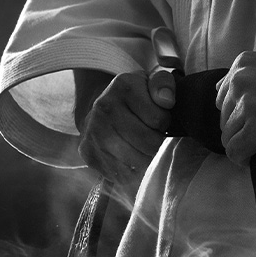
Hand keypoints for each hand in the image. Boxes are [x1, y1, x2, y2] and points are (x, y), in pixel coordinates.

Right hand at [77, 69, 175, 185]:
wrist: (104, 108)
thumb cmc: (137, 96)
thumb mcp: (153, 81)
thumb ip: (164, 84)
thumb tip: (167, 101)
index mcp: (123, 87)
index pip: (158, 119)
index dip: (165, 122)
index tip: (158, 119)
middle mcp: (104, 108)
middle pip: (148, 143)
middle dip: (157, 143)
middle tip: (153, 135)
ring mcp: (93, 132)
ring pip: (137, 161)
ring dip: (147, 158)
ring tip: (143, 146)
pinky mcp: (89, 154)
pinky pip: (121, 174)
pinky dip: (132, 171)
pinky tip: (132, 157)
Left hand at [215, 49, 255, 164]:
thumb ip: (250, 77)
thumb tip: (225, 92)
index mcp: (242, 65)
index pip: (223, 97)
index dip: (238, 115)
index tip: (253, 123)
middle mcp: (239, 81)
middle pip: (224, 118)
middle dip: (240, 130)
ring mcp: (246, 105)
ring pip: (228, 137)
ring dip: (243, 146)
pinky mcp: (255, 128)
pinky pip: (235, 151)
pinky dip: (242, 159)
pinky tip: (254, 159)